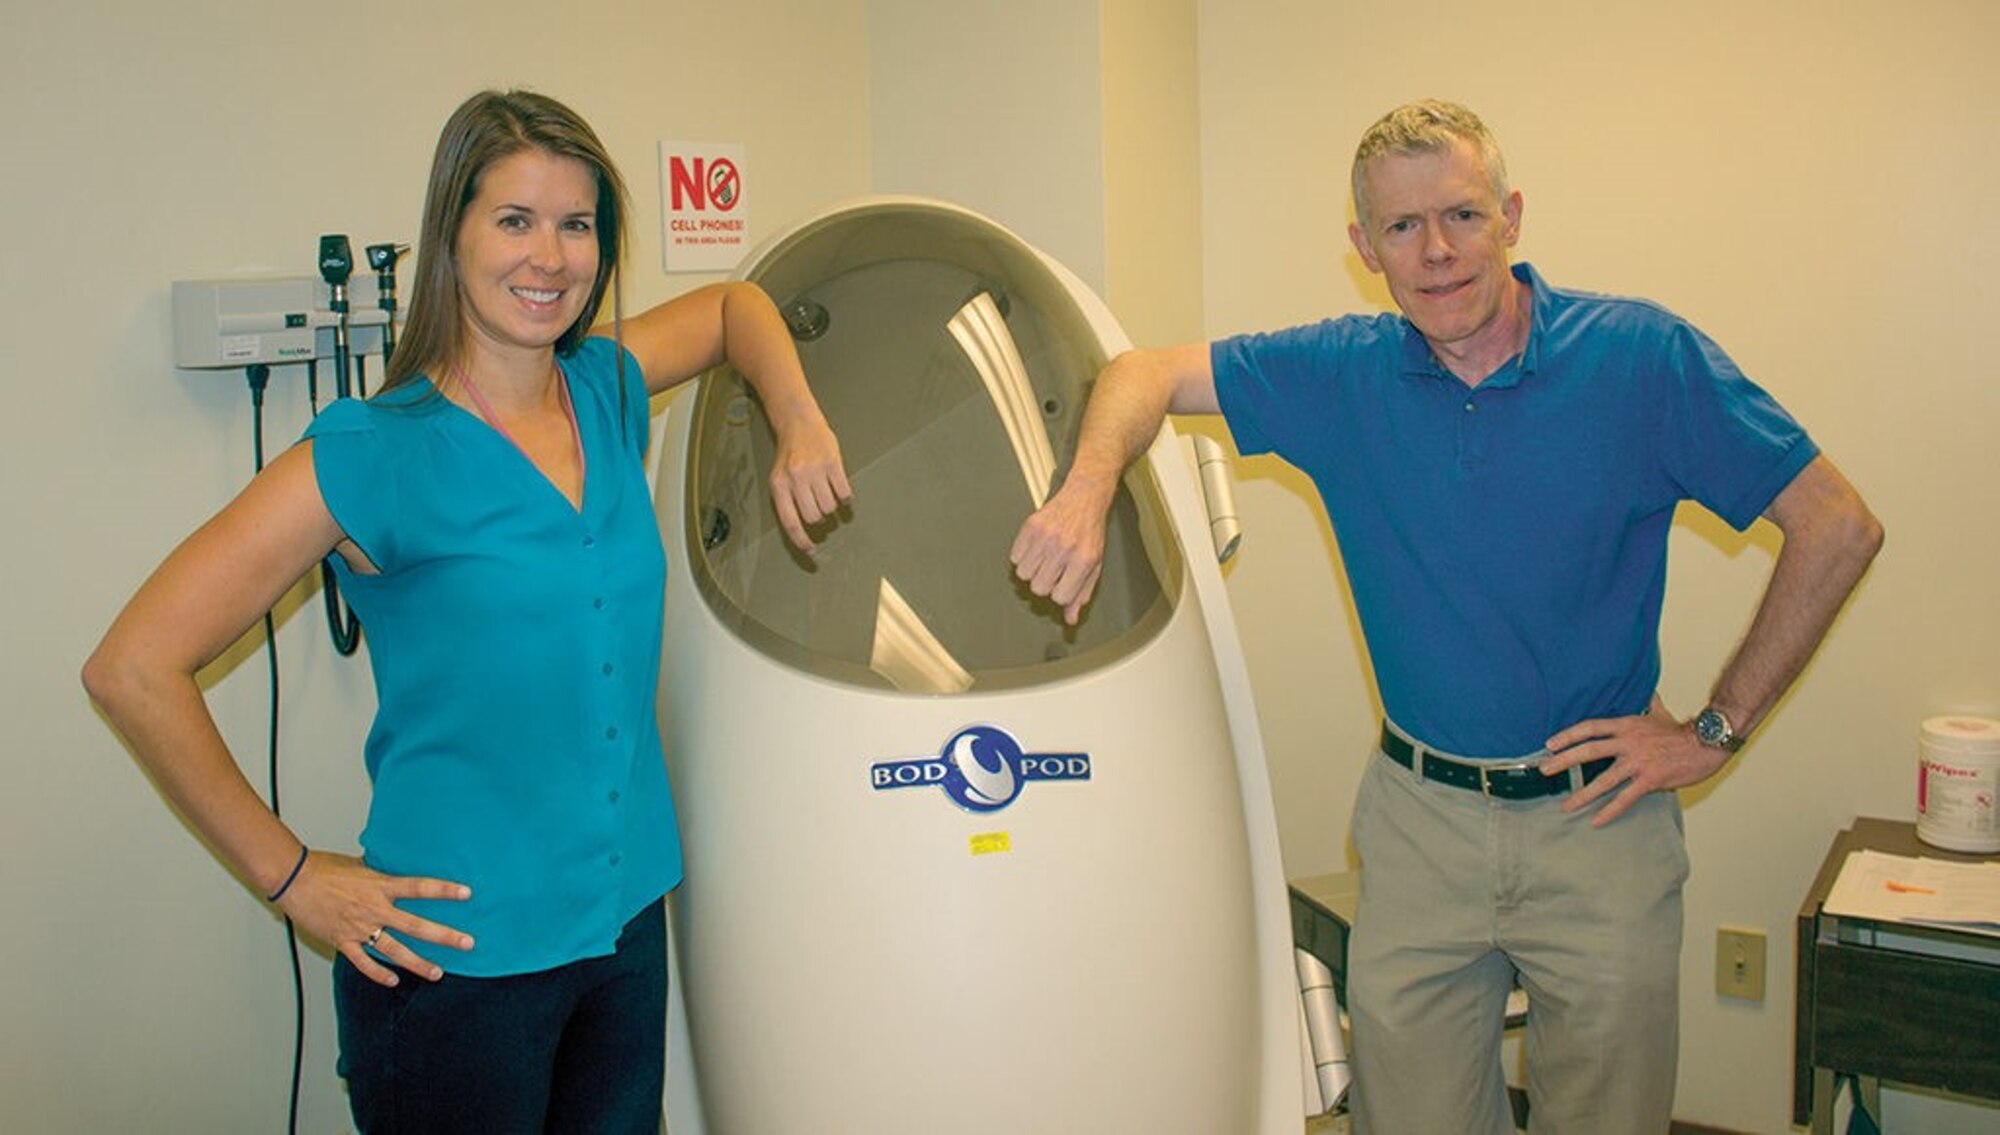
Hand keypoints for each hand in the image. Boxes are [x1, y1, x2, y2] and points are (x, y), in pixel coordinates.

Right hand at [274, 851, 472, 985]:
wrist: (294, 880)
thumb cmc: (324, 868)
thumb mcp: (360, 865)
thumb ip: (380, 874)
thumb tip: (394, 870)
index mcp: (381, 886)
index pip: (421, 888)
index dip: (445, 890)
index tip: (467, 894)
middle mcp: (374, 909)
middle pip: (417, 926)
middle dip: (444, 936)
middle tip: (468, 943)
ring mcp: (359, 928)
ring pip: (395, 951)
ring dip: (418, 963)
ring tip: (438, 973)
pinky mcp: (342, 941)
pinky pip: (364, 962)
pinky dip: (378, 973)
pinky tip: (393, 980)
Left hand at [768, 416, 851, 552]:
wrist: (799, 422)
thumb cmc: (790, 454)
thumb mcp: (779, 477)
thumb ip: (787, 502)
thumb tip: (799, 532)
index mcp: (779, 485)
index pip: (790, 522)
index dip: (801, 540)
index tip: (811, 550)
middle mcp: (795, 478)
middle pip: (813, 517)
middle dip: (819, 517)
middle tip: (818, 506)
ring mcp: (815, 470)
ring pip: (829, 507)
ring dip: (831, 506)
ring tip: (826, 492)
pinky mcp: (833, 463)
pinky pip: (844, 493)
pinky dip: (845, 497)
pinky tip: (840, 489)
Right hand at [1009, 483, 1110, 625]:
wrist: (1084, 498)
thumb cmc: (1090, 533)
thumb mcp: (1094, 565)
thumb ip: (1082, 593)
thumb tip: (1070, 619)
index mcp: (1083, 560)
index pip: (1060, 597)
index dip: (1060, 593)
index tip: (1063, 583)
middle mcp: (1064, 548)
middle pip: (1039, 588)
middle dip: (1044, 583)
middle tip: (1053, 570)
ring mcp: (1046, 536)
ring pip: (1024, 574)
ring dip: (1032, 571)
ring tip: (1044, 559)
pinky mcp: (1031, 526)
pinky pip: (1015, 557)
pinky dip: (1022, 557)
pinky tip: (1035, 549)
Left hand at [1543, 699, 1732, 826]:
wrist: (1708, 744)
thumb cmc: (1683, 731)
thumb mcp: (1660, 712)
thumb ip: (1648, 703)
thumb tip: (1646, 691)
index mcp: (1627, 725)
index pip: (1590, 727)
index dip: (1568, 735)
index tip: (1550, 744)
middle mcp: (1629, 742)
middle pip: (1589, 751)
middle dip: (1563, 761)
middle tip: (1544, 770)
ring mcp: (1639, 762)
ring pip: (1604, 780)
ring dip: (1582, 794)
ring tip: (1566, 805)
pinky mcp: (1651, 780)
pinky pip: (1625, 798)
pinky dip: (1609, 811)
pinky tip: (1596, 820)